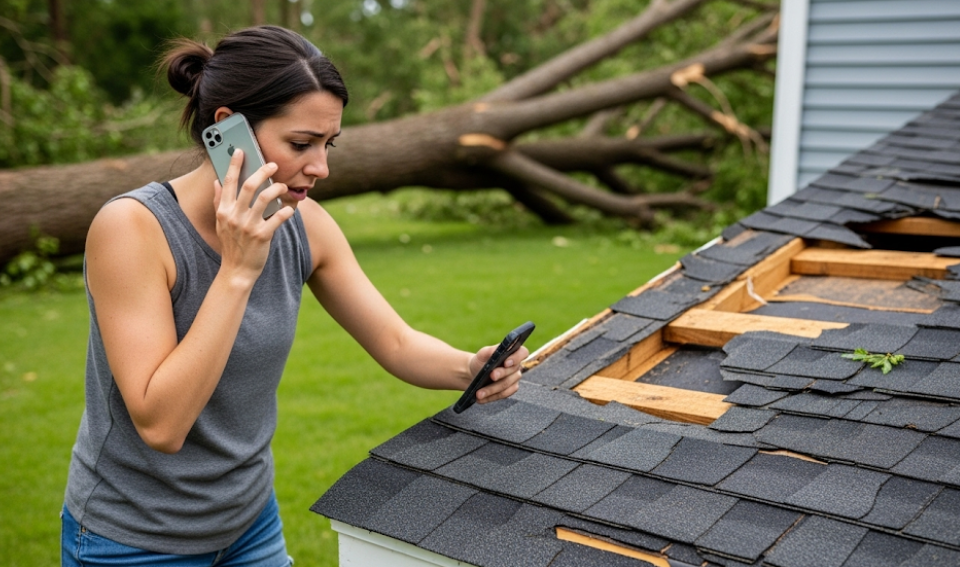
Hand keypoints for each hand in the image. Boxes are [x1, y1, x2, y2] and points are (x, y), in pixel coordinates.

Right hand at [213, 149, 293, 284]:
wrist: (236, 271)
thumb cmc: (231, 245)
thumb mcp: (220, 224)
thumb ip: (219, 202)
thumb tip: (217, 182)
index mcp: (224, 211)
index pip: (228, 182)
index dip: (235, 165)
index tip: (241, 151)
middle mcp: (235, 216)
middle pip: (249, 186)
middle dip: (262, 172)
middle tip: (273, 165)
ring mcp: (248, 226)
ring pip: (264, 199)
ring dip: (276, 189)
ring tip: (283, 186)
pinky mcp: (262, 236)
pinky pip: (277, 218)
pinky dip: (286, 211)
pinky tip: (291, 208)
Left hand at [467, 344, 527, 403]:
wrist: (475, 373)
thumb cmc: (481, 361)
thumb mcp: (483, 353)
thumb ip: (492, 350)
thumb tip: (499, 350)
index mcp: (513, 353)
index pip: (523, 353)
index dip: (517, 358)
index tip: (506, 362)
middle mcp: (516, 366)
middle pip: (513, 371)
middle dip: (501, 374)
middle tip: (491, 376)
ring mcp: (514, 379)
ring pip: (506, 386)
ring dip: (492, 390)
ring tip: (479, 393)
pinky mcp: (510, 390)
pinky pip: (503, 394)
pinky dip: (491, 397)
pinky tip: (481, 399)